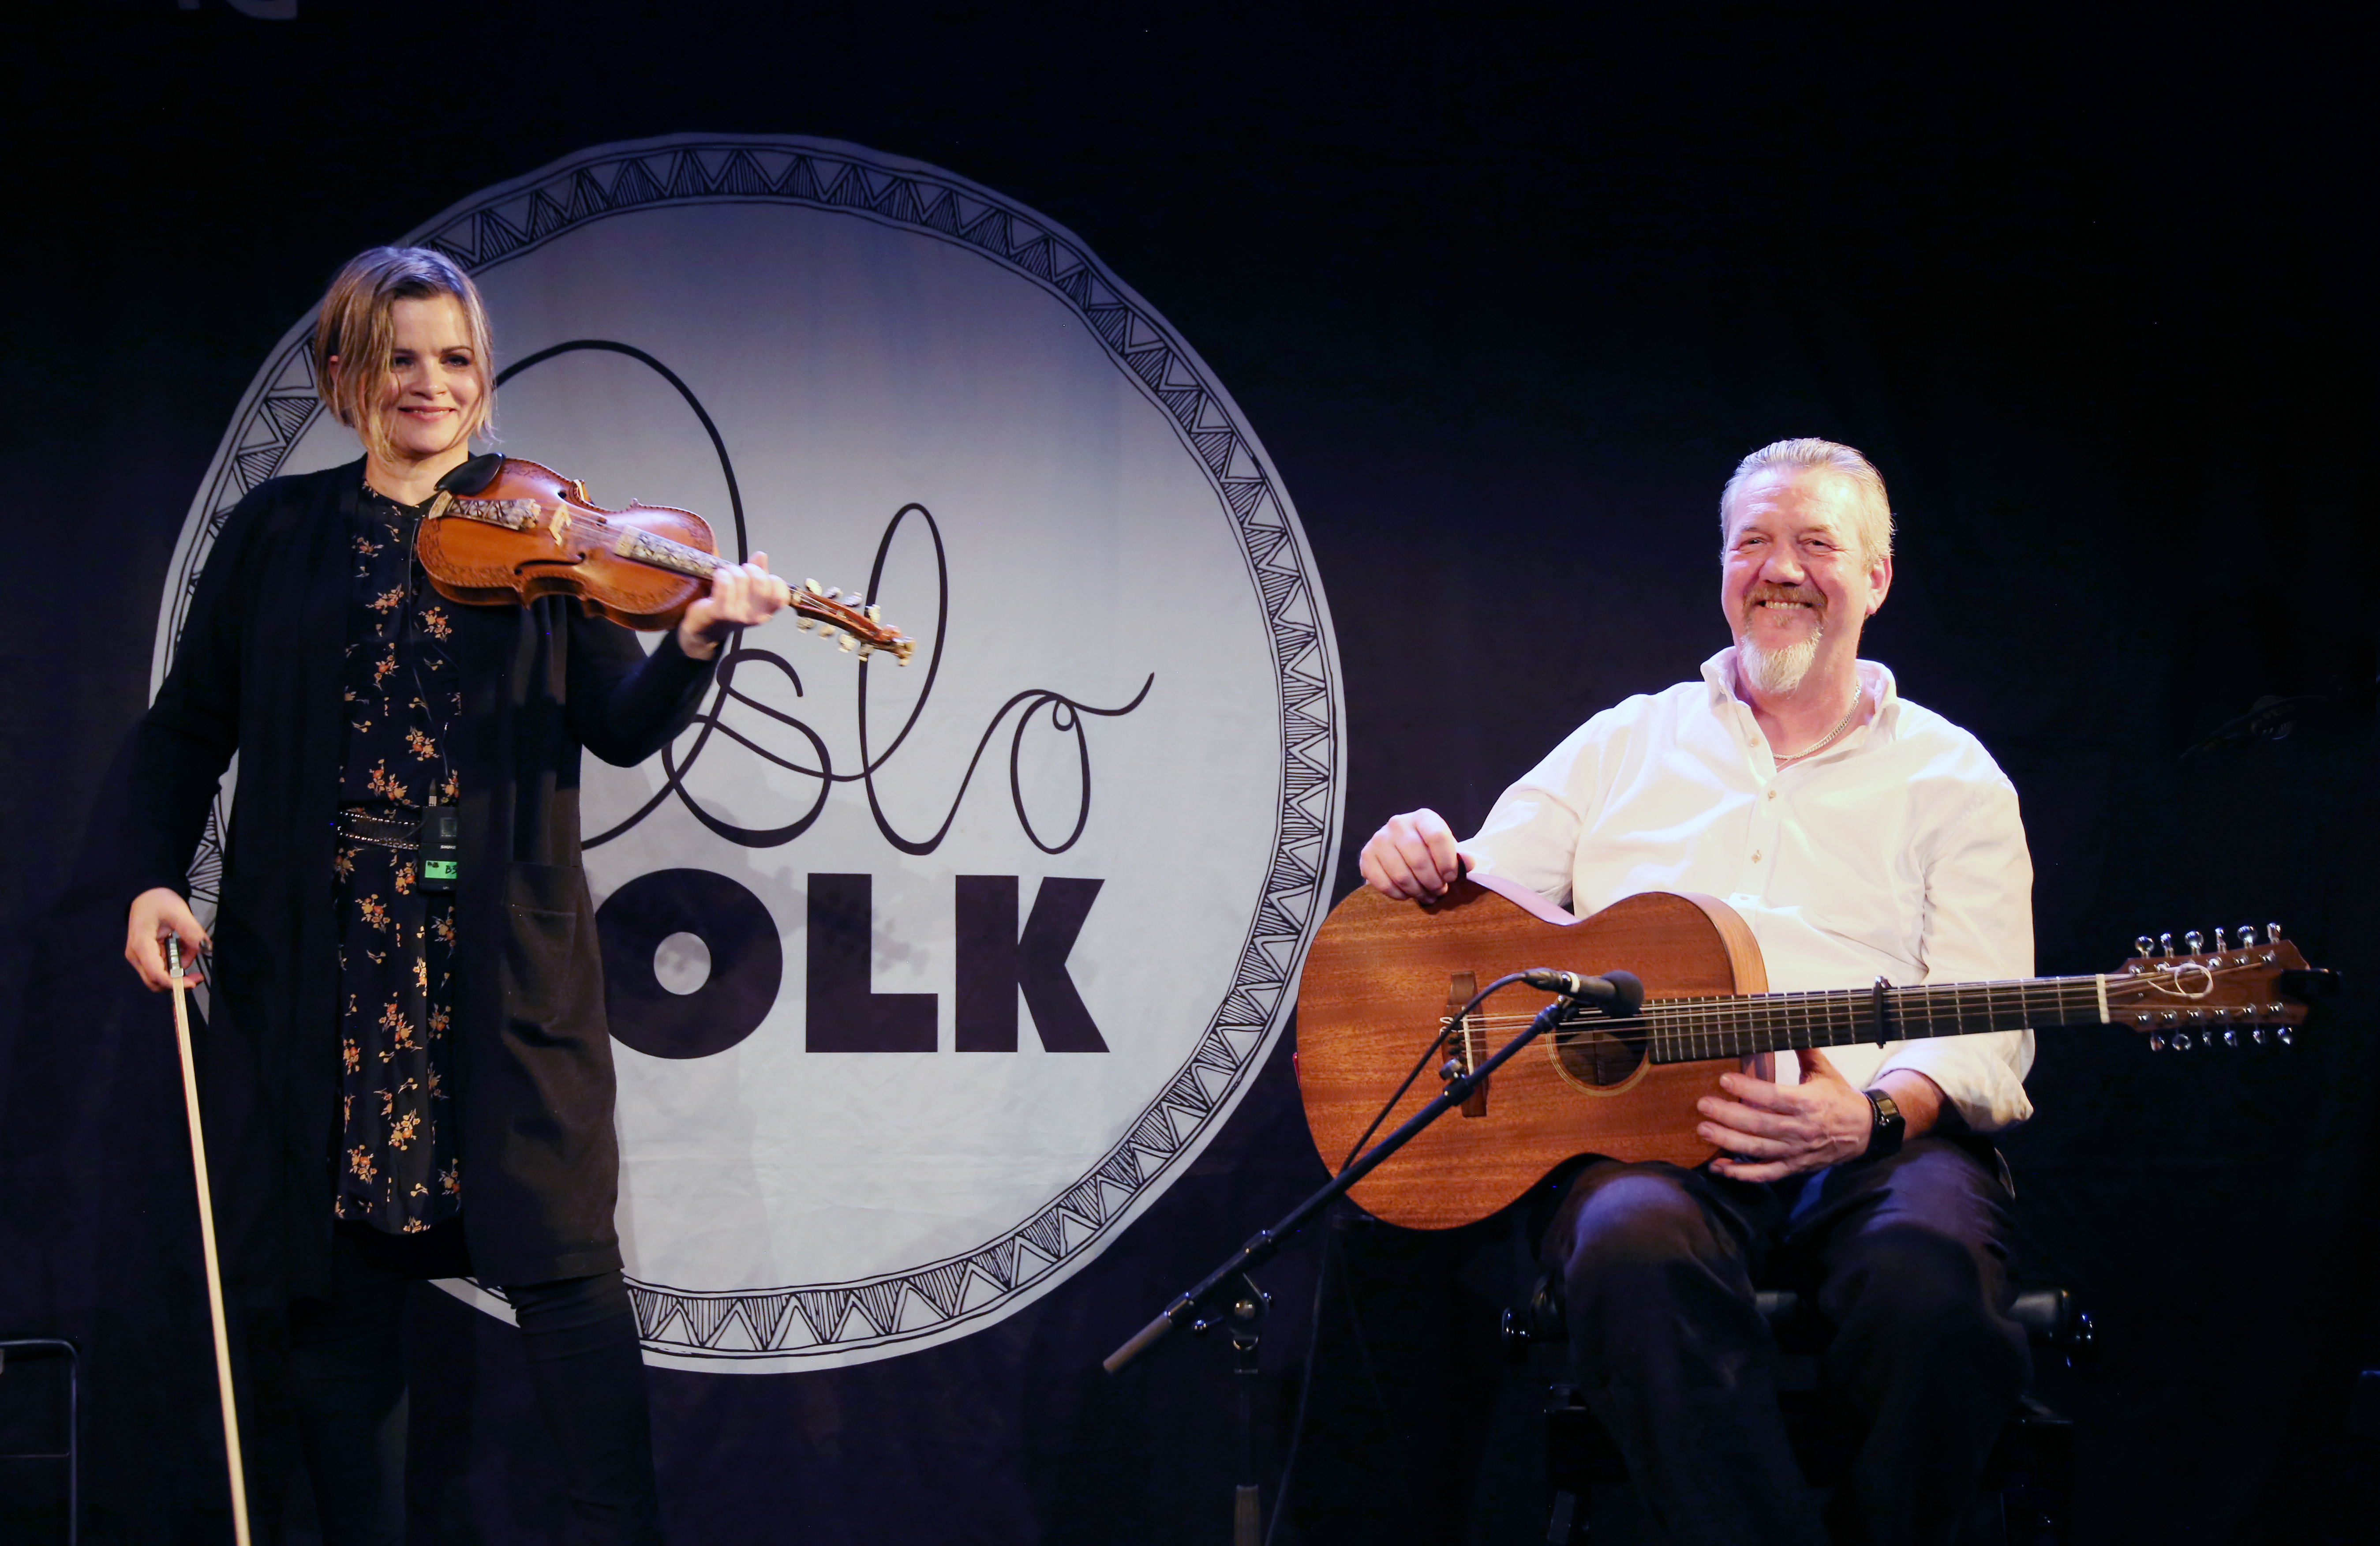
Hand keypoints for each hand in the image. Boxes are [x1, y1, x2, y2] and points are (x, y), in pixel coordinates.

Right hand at [125, 887, 209, 991]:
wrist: (147, 894)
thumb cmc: (159, 901)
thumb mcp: (178, 913)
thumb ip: (192, 932)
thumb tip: (207, 949)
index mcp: (141, 946)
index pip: (156, 975)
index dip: (176, 983)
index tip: (195, 981)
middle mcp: (137, 956)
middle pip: (156, 981)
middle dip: (178, 981)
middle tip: (199, 975)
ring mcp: (140, 957)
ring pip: (161, 975)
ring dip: (180, 967)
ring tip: (190, 947)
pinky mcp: (146, 955)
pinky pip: (163, 966)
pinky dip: (178, 960)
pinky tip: (184, 946)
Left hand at [677, 552, 788, 660]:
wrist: (707, 627)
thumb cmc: (732, 605)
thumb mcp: (750, 592)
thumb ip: (759, 572)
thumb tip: (761, 555)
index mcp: (766, 612)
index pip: (781, 595)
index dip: (774, 580)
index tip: (763, 577)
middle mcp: (755, 616)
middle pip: (761, 581)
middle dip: (751, 568)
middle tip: (743, 570)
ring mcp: (738, 615)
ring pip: (740, 578)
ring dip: (732, 570)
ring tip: (727, 574)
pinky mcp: (719, 612)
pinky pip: (724, 583)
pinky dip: (721, 574)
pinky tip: (718, 576)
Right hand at [1358, 808, 1465, 899]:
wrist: (1397, 847)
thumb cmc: (1427, 848)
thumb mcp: (1445, 847)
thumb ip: (1459, 856)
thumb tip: (1468, 863)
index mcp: (1422, 817)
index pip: (1437, 837)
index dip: (1447, 862)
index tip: (1451, 877)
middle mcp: (1398, 824)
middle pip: (1419, 860)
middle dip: (1432, 882)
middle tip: (1439, 891)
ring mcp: (1379, 839)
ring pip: (1402, 875)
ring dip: (1417, 891)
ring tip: (1426, 895)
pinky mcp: (1366, 856)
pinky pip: (1384, 884)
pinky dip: (1399, 894)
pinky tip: (1407, 894)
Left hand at [1698, 1048, 1874, 1181]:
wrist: (1865, 1132)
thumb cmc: (1840, 1098)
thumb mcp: (1824, 1071)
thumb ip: (1804, 1050)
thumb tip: (1787, 1023)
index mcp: (1807, 1103)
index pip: (1772, 1097)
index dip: (1747, 1090)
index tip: (1723, 1080)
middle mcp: (1801, 1129)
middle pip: (1759, 1125)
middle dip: (1728, 1116)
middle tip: (1703, 1105)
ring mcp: (1796, 1151)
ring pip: (1758, 1149)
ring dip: (1728, 1142)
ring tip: (1704, 1130)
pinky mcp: (1794, 1167)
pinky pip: (1765, 1174)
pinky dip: (1741, 1173)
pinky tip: (1719, 1167)